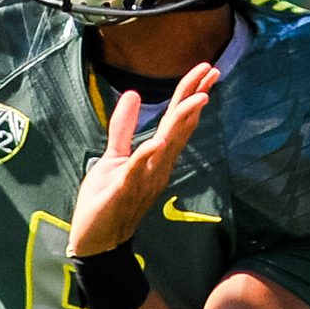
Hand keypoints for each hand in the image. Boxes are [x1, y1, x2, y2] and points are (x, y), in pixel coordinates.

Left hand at [68, 62, 219, 257]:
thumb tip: (134, 94)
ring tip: (200, 99)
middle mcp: (157, 166)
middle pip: (180, 127)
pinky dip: (148, 156)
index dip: (190, 93)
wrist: (96, 238)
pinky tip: (158, 142)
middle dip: (195, 98)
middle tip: (213, 71)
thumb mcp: (114, 155)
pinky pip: (138, 171)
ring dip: (182, 123)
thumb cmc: (106, 197)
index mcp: (155, 155)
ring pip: (167, 147)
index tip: (208, 69)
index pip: (177, 119)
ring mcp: (144, 179)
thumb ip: (124, 126)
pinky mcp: (124, 190)